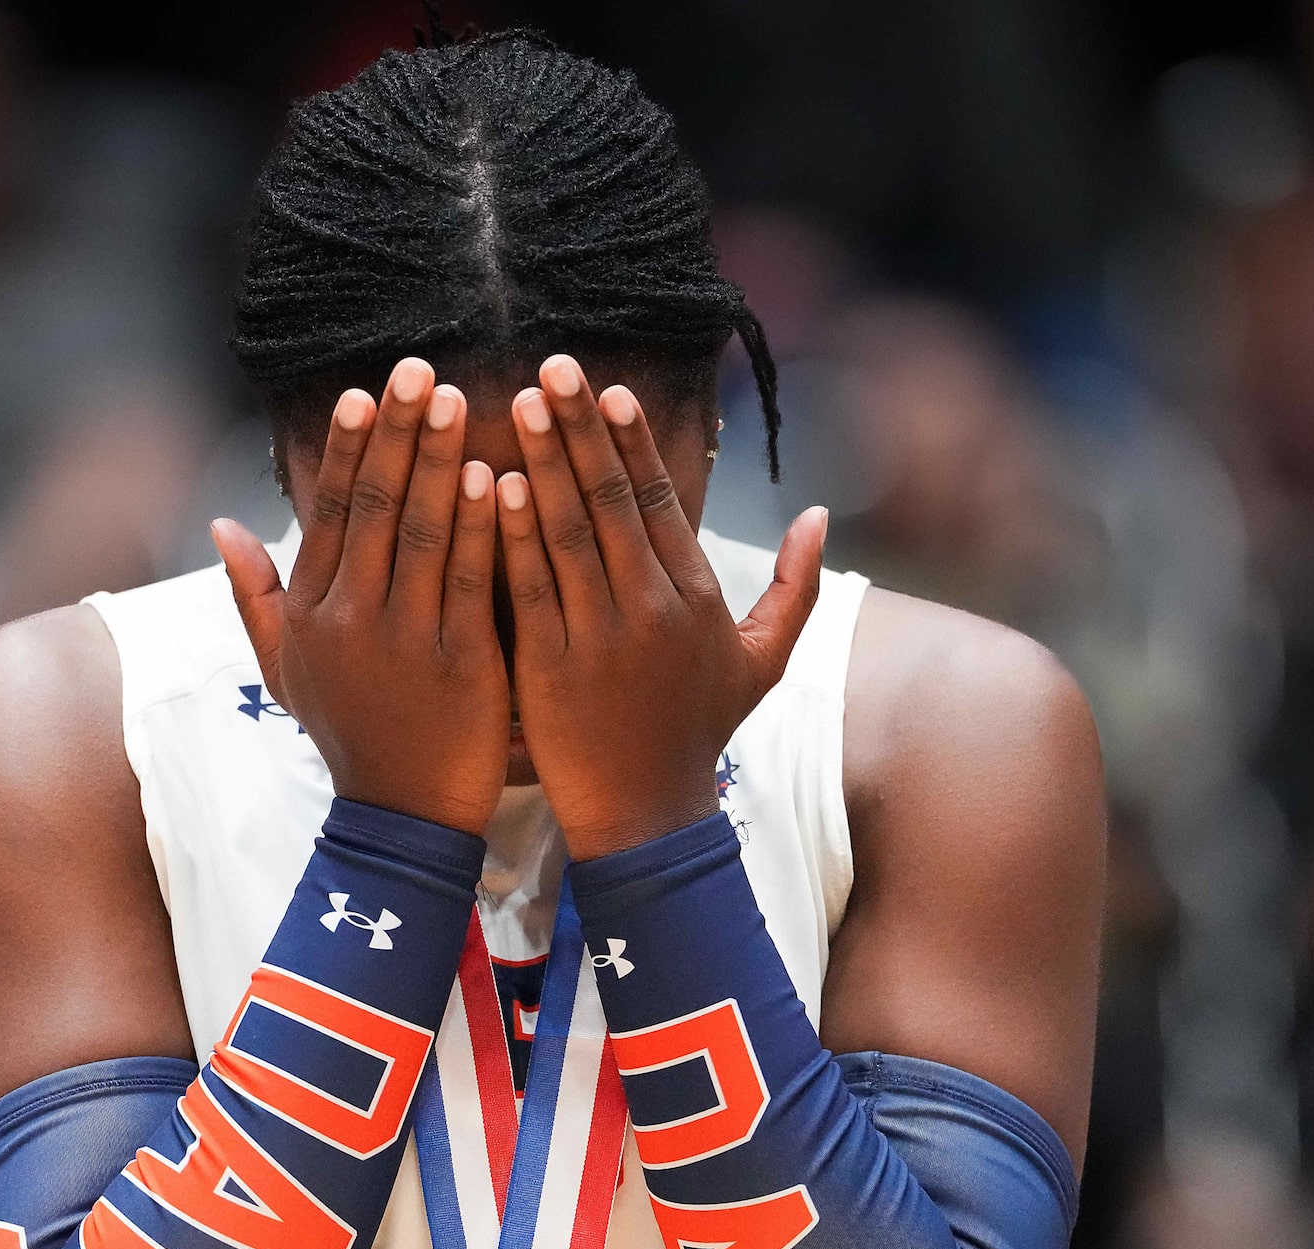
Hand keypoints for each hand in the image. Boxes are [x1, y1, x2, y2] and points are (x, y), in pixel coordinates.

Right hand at [213, 358, 506, 836]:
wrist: (402, 819)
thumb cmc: (350, 735)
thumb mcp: (286, 670)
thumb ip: (256, 595)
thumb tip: (222, 524)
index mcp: (310, 614)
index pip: (329, 512)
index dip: (348, 447)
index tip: (367, 392)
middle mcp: (349, 621)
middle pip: (373, 507)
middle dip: (397, 432)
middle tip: (421, 369)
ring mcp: (404, 642)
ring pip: (421, 533)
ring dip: (439, 461)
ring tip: (458, 400)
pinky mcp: (460, 665)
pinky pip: (469, 580)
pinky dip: (480, 526)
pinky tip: (497, 477)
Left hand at [498, 355, 829, 857]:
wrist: (646, 818)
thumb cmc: (697, 734)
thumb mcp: (762, 663)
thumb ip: (794, 587)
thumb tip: (821, 514)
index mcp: (696, 598)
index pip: (661, 501)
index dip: (632, 441)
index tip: (609, 387)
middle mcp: (652, 609)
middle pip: (611, 500)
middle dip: (583, 428)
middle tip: (553, 366)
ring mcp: (598, 637)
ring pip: (567, 533)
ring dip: (545, 463)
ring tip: (522, 405)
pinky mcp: (549, 668)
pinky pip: (529, 587)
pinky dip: (512, 533)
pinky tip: (492, 485)